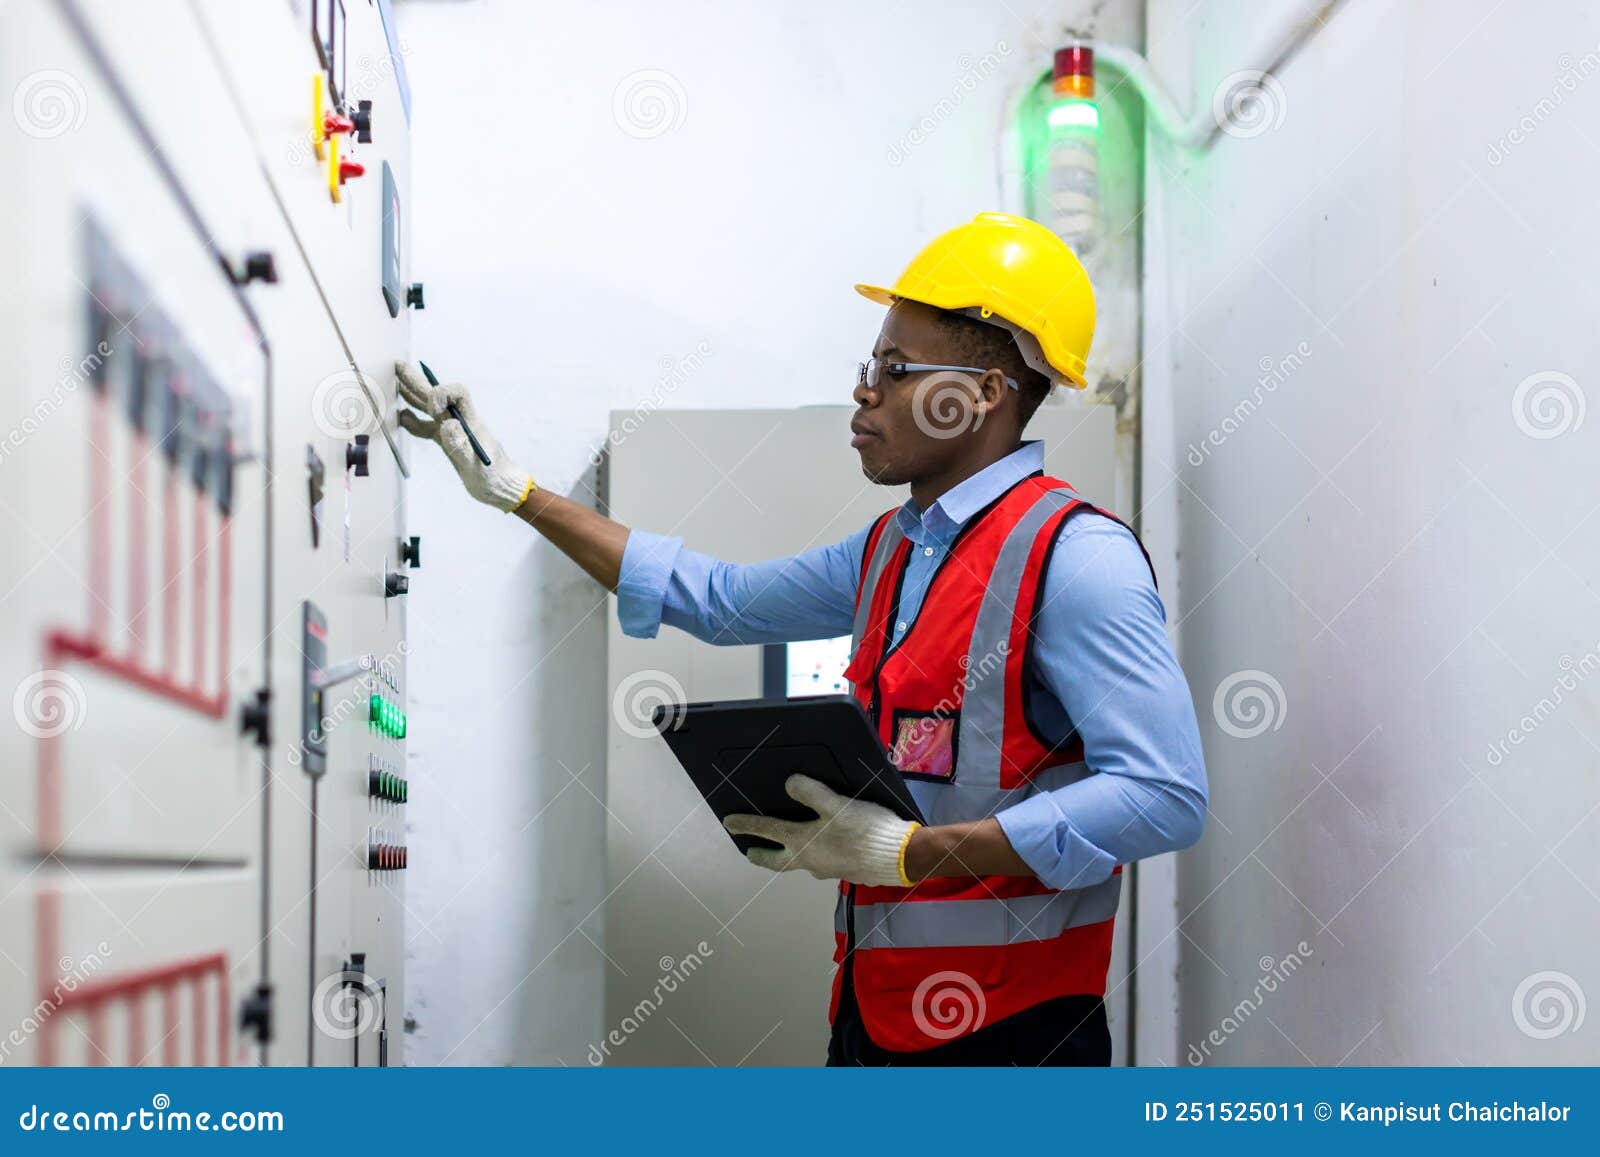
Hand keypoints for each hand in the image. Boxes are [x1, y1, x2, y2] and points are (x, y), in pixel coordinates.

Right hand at [395, 362, 534, 511]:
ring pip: (429, 407)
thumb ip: (460, 446)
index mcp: (471, 422)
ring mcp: (453, 429)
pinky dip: (413, 420)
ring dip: (412, 395)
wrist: (499, 487)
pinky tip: (401, 417)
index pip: (459, 393)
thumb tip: (447, 424)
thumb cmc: (492, 477)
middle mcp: (461, 421)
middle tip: (397, 367)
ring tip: (393, 383)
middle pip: (438, 394)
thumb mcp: (475, 465)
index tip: (433, 410)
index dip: (442, 394)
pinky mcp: (447, 440)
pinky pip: (427, 425)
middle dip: (417, 380)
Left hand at [723, 775, 919, 887]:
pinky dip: (814, 853)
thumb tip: (789, 783)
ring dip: (789, 853)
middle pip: (778, 861)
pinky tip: (825, 846)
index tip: (728, 822)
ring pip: (801, 862)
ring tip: (787, 845)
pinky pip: (822, 862)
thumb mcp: (837, 805)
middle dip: (762, 855)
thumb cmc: (865, 831)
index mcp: (803, 844)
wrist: (900, 857)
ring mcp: (828, 869)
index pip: (767, 831)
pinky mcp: (846, 870)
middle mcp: (811, 861)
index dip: (746, 824)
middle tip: (750, 851)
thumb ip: (811, 793)